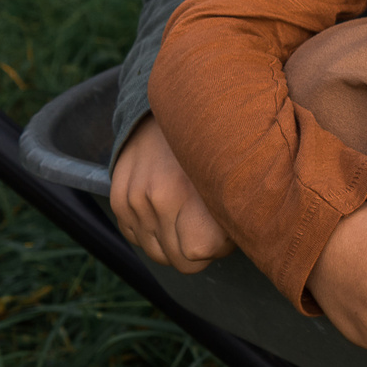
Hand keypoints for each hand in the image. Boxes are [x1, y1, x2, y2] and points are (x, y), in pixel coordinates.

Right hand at [111, 117, 233, 272]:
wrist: (170, 107)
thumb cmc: (215, 142)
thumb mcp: (235, 171)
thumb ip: (235, 209)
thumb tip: (247, 241)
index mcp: (194, 193)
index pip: (198, 252)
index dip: (218, 247)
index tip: (228, 231)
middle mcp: (160, 198)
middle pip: (177, 259)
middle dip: (197, 251)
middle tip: (210, 228)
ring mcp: (136, 199)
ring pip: (155, 252)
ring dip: (172, 244)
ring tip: (188, 219)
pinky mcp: (119, 197)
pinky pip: (133, 237)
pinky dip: (150, 233)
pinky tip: (166, 214)